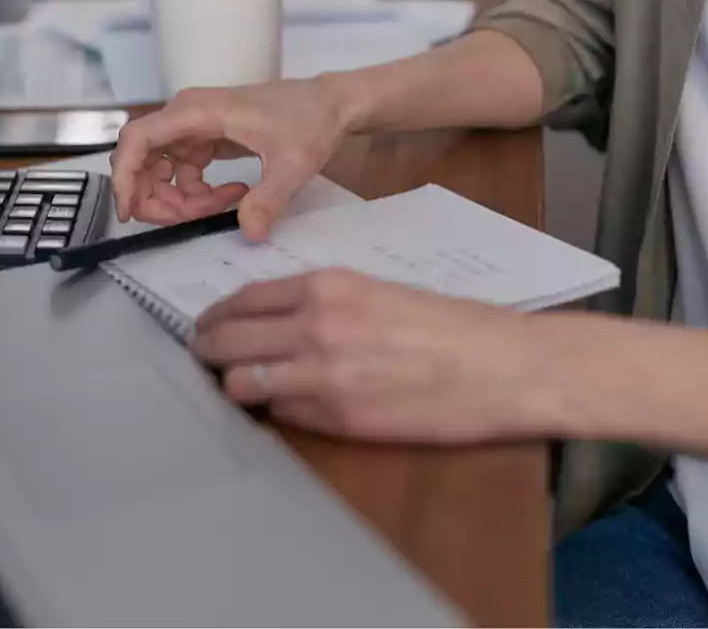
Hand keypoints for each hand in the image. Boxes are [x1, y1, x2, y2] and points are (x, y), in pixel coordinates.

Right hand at [110, 77, 352, 240]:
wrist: (330, 104)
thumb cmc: (311, 122)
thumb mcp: (294, 163)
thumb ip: (270, 198)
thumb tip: (250, 232)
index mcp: (196, 112)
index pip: (138, 139)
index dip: (125, 176)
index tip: (130, 213)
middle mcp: (187, 115)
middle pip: (143, 160)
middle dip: (156, 198)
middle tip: (188, 221)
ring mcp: (195, 128)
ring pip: (162, 170)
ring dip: (180, 199)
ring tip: (224, 205)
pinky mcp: (206, 139)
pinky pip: (183, 172)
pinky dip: (197, 193)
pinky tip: (233, 196)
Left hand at [190, 269, 556, 443]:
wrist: (502, 367)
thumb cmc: (452, 326)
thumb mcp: (378, 292)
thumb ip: (323, 303)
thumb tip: (276, 321)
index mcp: (327, 287)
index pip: (241, 301)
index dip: (214, 316)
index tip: (205, 325)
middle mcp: (315, 327)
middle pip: (226, 341)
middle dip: (208, 351)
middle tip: (204, 358)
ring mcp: (322, 377)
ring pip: (241, 383)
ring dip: (236, 386)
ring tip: (241, 387)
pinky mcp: (338, 420)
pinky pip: (283, 415)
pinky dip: (278, 410)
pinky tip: (289, 405)